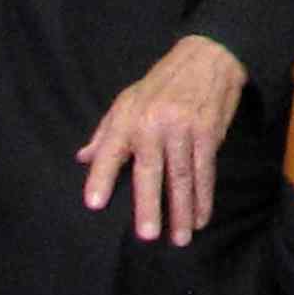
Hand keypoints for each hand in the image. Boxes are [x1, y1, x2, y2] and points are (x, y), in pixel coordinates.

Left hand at [78, 33, 248, 244]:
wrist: (209, 56)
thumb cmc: (163, 82)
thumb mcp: (128, 99)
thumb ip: (105, 132)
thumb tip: (83, 158)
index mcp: (128, 117)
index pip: (110, 151)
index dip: (101, 177)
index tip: (94, 204)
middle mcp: (154, 124)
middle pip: (151, 171)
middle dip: (149, 205)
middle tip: (148, 236)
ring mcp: (184, 129)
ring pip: (182, 176)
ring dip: (183, 210)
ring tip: (181, 238)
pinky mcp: (209, 133)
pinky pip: (205, 170)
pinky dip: (204, 196)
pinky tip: (201, 217)